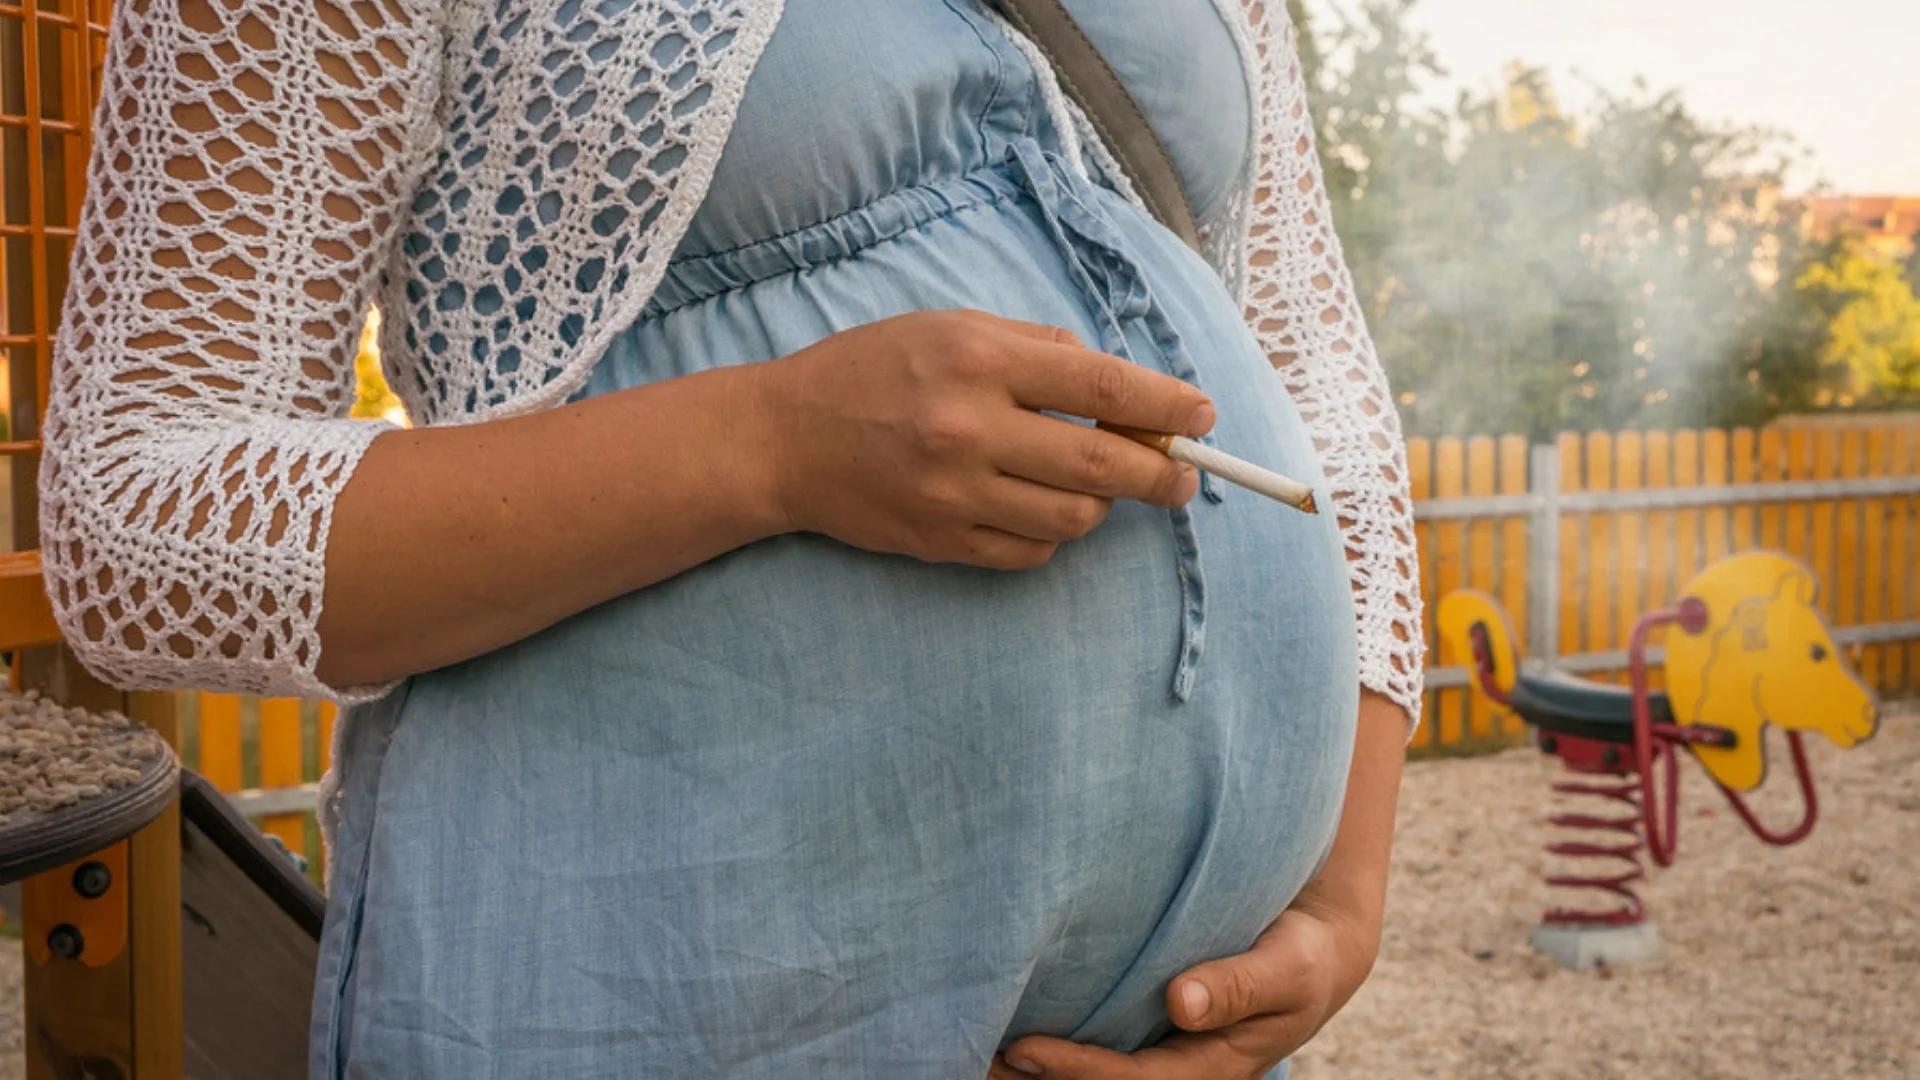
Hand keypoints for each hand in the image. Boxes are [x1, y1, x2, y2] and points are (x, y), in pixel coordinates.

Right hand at [747, 309, 1213, 569]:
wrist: (783, 440)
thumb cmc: (872, 371)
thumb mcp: (951, 326)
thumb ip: (1036, 348)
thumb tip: (1117, 385)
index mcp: (978, 360)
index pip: (1101, 387)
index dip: (1166, 405)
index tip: (1203, 416)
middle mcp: (970, 428)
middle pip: (1102, 465)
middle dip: (1162, 473)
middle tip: (1183, 474)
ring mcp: (955, 494)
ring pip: (1074, 517)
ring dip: (1104, 504)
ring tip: (1096, 484)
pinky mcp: (941, 543)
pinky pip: (1030, 552)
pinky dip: (1053, 533)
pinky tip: (1040, 507)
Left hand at [986, 900, 1378, 1079]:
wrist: (1315, 951)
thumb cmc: (1301, 956)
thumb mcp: (1286, 967)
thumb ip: (1237, 985)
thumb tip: (1180, 1002)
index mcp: (1209, 1067)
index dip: (1073, 1070)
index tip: (1020, 1049)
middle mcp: (1178, 1067)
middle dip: (1036, 1079)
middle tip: (967, 1055)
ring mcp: (1163, 1052)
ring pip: (1092, 1071)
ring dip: (1034, 1068)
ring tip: (969, 1044)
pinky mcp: (1149, 1028)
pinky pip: (1096, 1044)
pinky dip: (1052, 1043)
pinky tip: (1007, 1022)